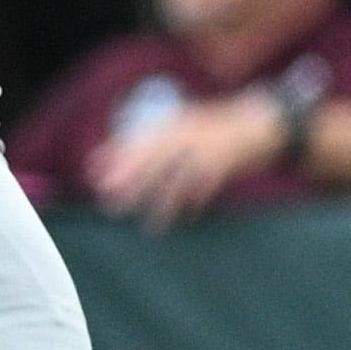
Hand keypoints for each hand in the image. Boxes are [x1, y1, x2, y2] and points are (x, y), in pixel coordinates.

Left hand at [88, 90, 285, 227]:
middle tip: (111, 203)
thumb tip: (109, 157)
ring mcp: (206, 150)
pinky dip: (195, 201)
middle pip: (154, 162)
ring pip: (179, 181)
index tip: (92, 176)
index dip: (114, 159)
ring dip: (163, 205)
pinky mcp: (225, 164)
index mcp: (174, 125)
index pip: (138, 142)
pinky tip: (187, 216)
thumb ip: (149, 141)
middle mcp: (187, 136)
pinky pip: (206, 186)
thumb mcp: (180, 125)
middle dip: (132, 183)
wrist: (258, 121)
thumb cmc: (213, 127)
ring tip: (150, 228)